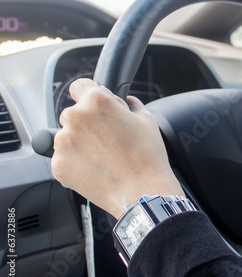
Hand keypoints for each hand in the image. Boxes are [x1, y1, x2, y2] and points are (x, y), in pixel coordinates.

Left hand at [52, 78, 183, 218]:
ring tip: (103, 157)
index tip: (95, 106)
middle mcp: (75, 117)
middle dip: (87, 122)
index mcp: (96, 101)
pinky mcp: (59, 164)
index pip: (79, 86)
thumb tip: (126, 103)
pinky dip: (76, 162)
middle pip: (74, 113)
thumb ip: (130, 105)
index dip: (90, 95)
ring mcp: (63, 142)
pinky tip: (96, 168)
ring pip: (66, 136)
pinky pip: (64, 157)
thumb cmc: (147, 156)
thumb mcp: (146, 119)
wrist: (142, 191)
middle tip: (107, 138)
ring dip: (80, 142)